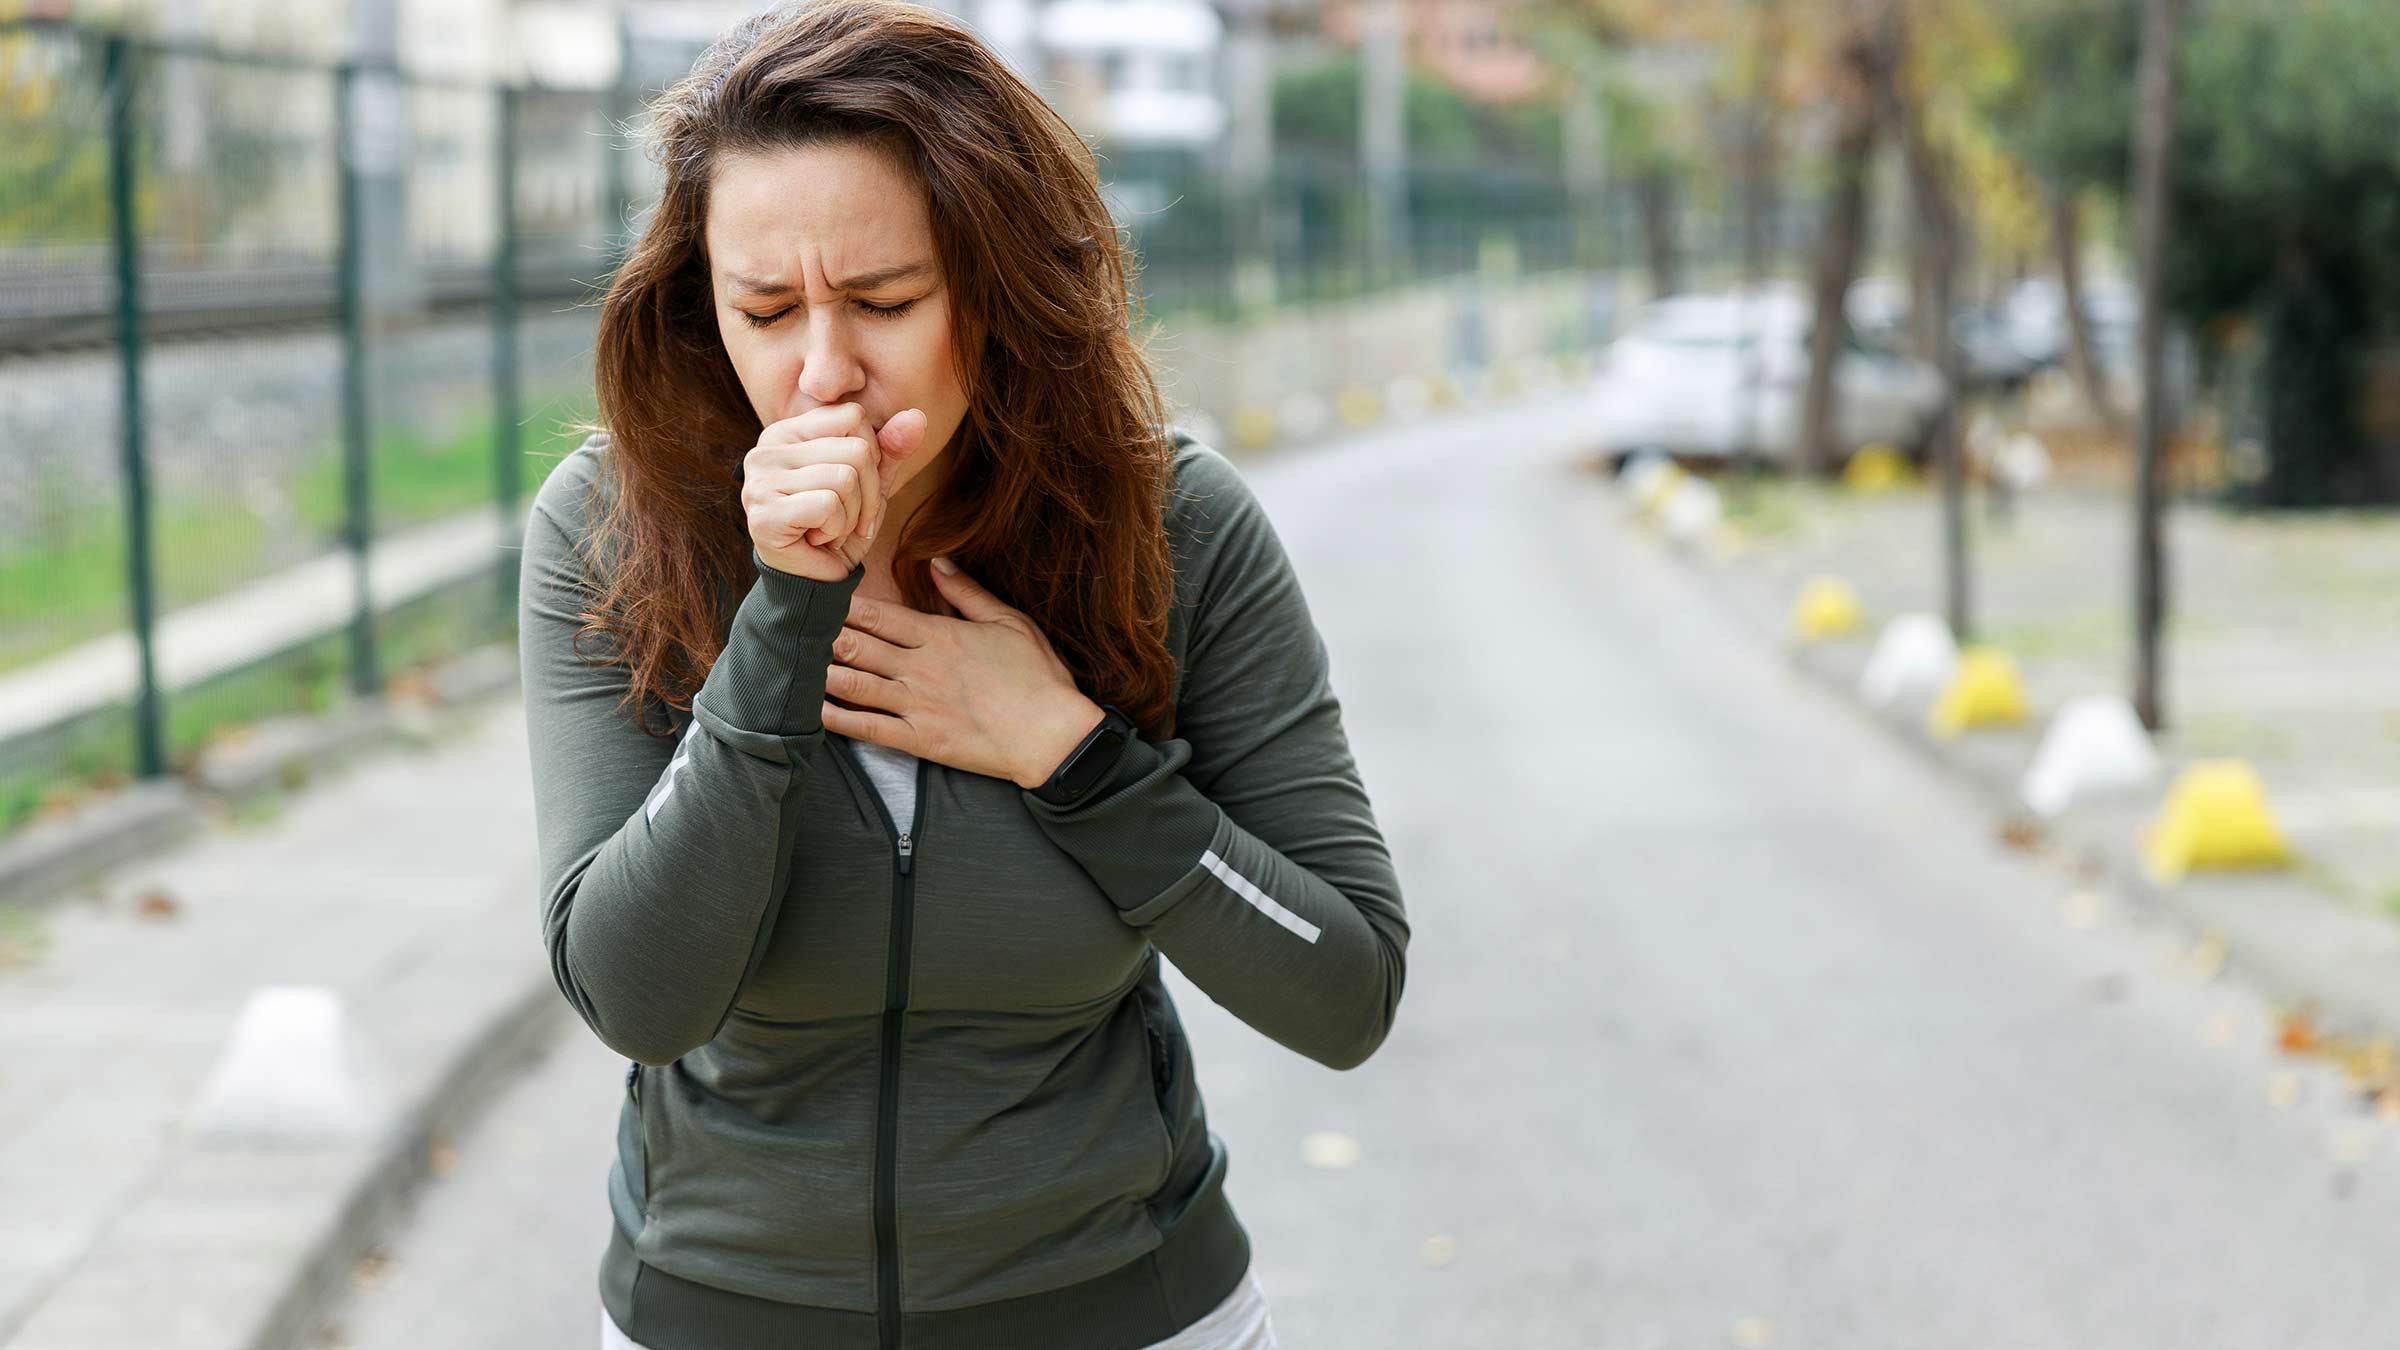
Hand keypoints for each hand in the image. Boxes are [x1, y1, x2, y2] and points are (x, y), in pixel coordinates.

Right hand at [741, 402, 927, 581]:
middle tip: (846, 518)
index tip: (856, 488)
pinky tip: (817, 540)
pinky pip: (829, 505)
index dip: (871, 456)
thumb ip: (890, 450)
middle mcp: (766, 448)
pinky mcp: (764, 513)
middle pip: (856, 449)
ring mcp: (760, 480)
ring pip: (845, 478)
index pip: (853, 416)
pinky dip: (836, 530)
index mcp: (788, 431)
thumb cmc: (838, 528)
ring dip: (851, 516)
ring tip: (830, 529)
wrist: (812, 582)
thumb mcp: (871, 485)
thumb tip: (917, 416)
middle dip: (867, 494)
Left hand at [822, 557, 1106, 787]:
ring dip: (823, 673)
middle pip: (858, 646)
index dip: (843, 606)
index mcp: (940, 636)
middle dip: (823, 636)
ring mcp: (917, 706)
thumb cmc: (1038, 677)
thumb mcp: (1009, 621)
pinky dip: (838, 719)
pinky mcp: (920, 740)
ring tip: (795, 665)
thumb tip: (938, 563)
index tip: (820, 597)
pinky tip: (814, 711)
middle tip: (795, 628)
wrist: (1053, 736)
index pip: (878, 615)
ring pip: (855, 685)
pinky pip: (868, 728)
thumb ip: (968, 592)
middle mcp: (921, 668)